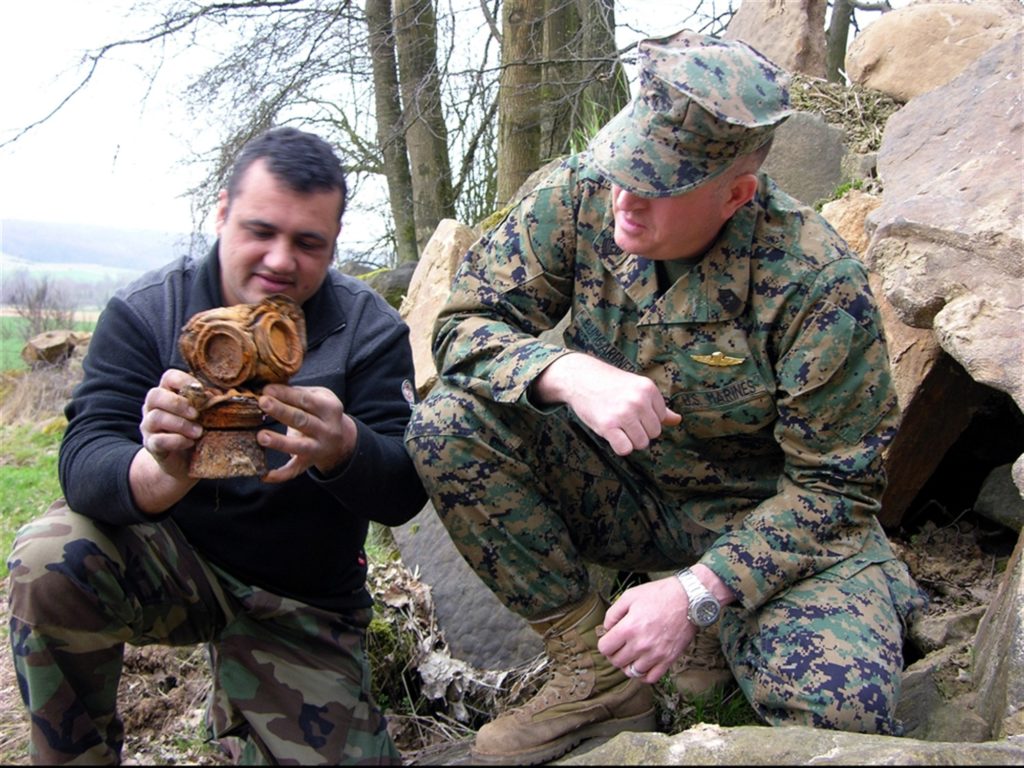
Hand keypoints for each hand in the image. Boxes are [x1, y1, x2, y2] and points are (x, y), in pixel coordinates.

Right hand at [139, 368, 203, 480]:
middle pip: (155, 395)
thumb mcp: (204, 415)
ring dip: (181, 424)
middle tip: (197, 414)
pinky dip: (176, 440)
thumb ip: (208, 403)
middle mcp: (153, 407)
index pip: (168, 377)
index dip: (183, 380)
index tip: (201, 391)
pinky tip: (190, 442)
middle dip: (178, 403)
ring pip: (156, 417)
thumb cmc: (196, 431)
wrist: (184, 461)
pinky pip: (158, 440)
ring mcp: (149, 426)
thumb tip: (220, 396)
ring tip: (199, 432)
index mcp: (167, 393)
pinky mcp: (150, 444)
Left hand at [257, 383, 356, 483]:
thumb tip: (270, 387)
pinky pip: (293, 471)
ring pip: (298, 446)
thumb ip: (299, 393)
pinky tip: (263, 475)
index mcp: (330, 409)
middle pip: (302, 420)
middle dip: (282, 411)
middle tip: (263, 402)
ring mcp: (318, 448)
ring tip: (261, 436)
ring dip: (280, 442)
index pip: (306, 400)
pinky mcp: (308, 463)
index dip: (286, 394)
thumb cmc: (322, 412)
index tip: (267, 389)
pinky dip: (279, 475)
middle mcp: (327, 430)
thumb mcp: (320, 397)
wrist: (341, 440)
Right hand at [532, 353, 680, 455]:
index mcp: (648, 389)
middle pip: (654, 433)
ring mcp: (623, 413)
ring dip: (630, 440)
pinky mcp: (608, 425)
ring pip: (641, 443)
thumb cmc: (610, 384)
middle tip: (624, 420)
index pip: (662, 419)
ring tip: (618, 427)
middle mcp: (638, 401)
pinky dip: (620, 446)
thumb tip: (677, 420)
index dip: (647, 419)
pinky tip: (612, 435)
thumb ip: (658, 406)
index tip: (632, 411)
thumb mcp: (636, 388)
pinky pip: (625, 449)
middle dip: (640, 431)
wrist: (580, 378)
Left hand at [596, 577, 693, 683]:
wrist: (689, 599)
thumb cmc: (659, 595)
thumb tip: (606, 628)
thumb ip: (613, 613)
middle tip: (620, 645)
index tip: (610, 638)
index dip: (605, 643)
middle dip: (614, 654)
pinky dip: (643, 674)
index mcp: (628, 628)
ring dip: (628, 664)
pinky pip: (650, 678)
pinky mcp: (668, 660)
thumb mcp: (630, 596)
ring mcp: (655, 655)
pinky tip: (642, 664)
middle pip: (616, 662)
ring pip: (632, 672)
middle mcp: (641, 645)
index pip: (605, 648)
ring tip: (631, 654)